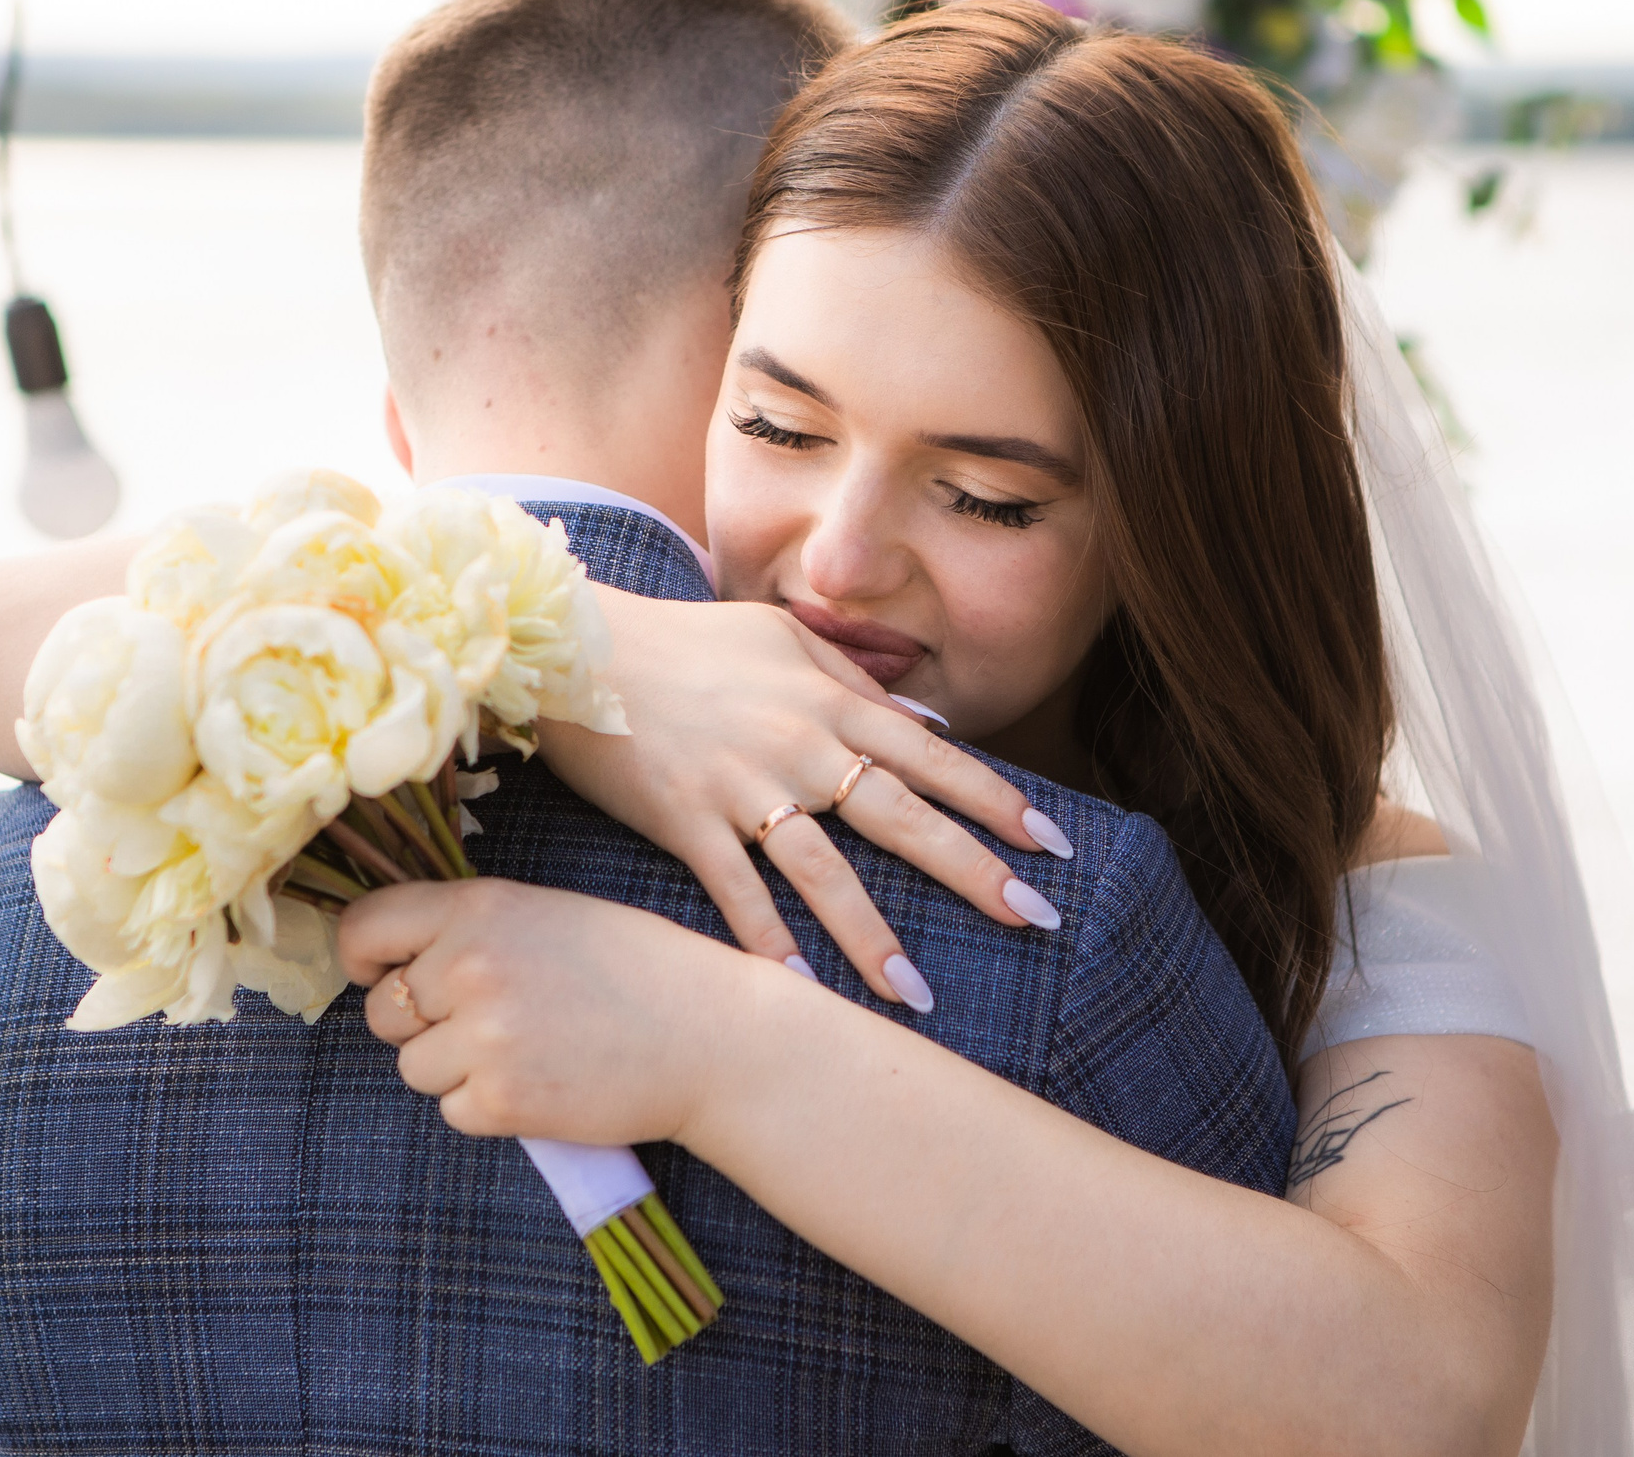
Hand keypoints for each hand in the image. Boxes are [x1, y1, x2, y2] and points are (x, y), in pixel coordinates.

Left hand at [339, 877, 791, 1144]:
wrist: (712, 1036)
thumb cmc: (637, 969)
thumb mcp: (550, 914)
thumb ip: (472, 928)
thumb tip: (395, 959)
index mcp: (480, 906)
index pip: (365, 928)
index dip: (363, 958)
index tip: (378, 973)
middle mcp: (470, 966)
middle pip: (382, 1011)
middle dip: (421, 1023)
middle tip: (491, 1021)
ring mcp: (483, 1036)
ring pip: (414, 1067)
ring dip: (456, 1069)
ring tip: (530, 1050)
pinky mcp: (501, 1100)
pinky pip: (453, 1110)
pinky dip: (488, 1106)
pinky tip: (544, 1081)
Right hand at [537, 591, 1071, 1005]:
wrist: (582, 644)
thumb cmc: (686, 641)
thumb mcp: (781, 637)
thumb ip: (854, 677)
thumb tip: (929, 724)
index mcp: (829, 701)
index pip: (932, 757)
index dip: (997, 801)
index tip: (1052, 845)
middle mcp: (799, 745)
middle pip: (902, 817)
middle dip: (975, 870)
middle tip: (1035, 919)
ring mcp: (742, 786)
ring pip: (824, 872)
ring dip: (874, 937)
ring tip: (920, 996)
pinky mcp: (685, 819)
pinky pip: (735, 893)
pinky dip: (766, 943)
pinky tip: (798, 992)